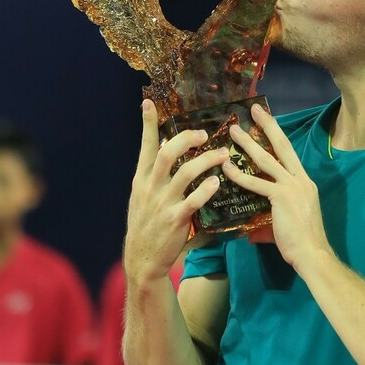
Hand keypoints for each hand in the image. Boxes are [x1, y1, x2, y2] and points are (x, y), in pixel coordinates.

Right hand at [124, 99, 228, 285]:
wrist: (143, 260)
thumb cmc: (147, 226)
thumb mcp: (142, 198)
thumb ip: (152, 177)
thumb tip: (163, 153)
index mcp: (141, 180)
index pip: (145, 147)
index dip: (147, 124)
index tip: (148, 103)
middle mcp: (150, 188)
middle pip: (167, 153)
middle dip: (186, 139)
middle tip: (204, 133)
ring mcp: (163, 204)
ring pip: (185, 173)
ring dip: (206, 161)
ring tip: (222, 155)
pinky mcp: (176, 220)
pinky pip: (193, 200)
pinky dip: (206, 189)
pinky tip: (217, 182)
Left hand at [221, 103, 329, 268]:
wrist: (312, 254)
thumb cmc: (303, 241)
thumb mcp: (290, 220)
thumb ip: (272, 215)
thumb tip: (254, 226)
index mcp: (305, 182)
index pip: (289, 152)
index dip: (277, 135)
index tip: (267, 120)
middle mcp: (301, 179)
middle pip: (282, 146)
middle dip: (267, 126)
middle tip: (254, 110)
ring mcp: (292, 187)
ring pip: (267, 160)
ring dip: (248, 145)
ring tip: (234, 132)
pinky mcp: (282, 198)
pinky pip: (257, 183)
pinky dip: (240, 175)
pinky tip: (226, 168)